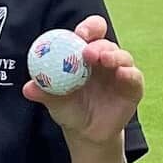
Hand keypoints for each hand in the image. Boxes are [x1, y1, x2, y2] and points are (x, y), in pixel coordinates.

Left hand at [24, 15, 144, 148]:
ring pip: (122, 57)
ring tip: (103, 59)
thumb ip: (43, 92)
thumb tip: (28, 88)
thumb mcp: (54, 101)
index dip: (88, 28)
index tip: (79, 33)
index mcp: (86, 54)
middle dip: (97, 44)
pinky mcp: (133, 88)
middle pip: (106, 43)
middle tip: (87, 50)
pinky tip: (122, 74)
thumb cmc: (68, 109)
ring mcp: (121, 72)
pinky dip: (129, 74)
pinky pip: (134, 77)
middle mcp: (105, 59)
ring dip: (113, 56)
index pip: (90, 33)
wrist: (86, 133)